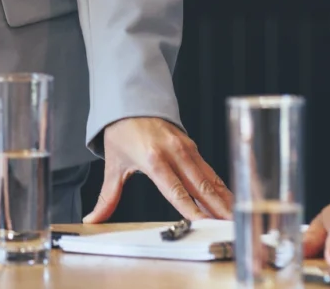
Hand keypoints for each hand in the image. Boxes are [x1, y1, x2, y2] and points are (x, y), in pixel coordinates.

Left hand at [86, 117, 232, 222]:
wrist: (129, 101)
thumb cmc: (121, 132)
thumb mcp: (113, 165)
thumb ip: (107, 197)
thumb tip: (92, 219)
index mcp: (153, 160)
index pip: (176, 191)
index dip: (191, 209)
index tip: (204, 224)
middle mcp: (174, 154)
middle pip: (200, 187)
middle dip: (218, 210)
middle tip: (232, 228)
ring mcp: (186, 149)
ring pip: (210, 180)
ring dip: (224, 200)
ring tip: (237, 220)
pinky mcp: (192, 147)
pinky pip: (210, 171)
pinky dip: (221, 187)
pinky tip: (231, 202)